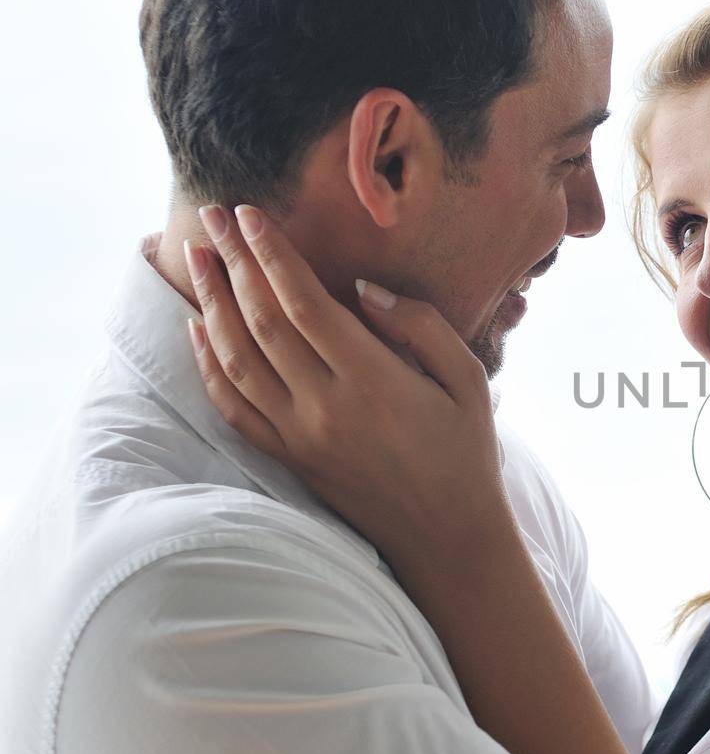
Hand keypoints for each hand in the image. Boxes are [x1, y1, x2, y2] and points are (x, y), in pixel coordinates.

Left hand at [183, 204, 514, 575]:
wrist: (449, 537)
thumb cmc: (467, 453)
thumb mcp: (470, 381)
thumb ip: (421, 326)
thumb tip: (363, 287)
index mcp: (374, 381)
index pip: (304, 304)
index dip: (272, 255)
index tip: (249, 216)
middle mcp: (327, 407)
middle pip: (261, 322)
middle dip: (232, 263)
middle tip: (211, 217)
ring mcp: (301, 437)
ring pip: (236, 360)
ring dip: (210, 304)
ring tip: (195, 258)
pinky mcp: (290, 460)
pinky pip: (233, 408)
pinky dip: (207, 365)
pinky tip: (198, 328)